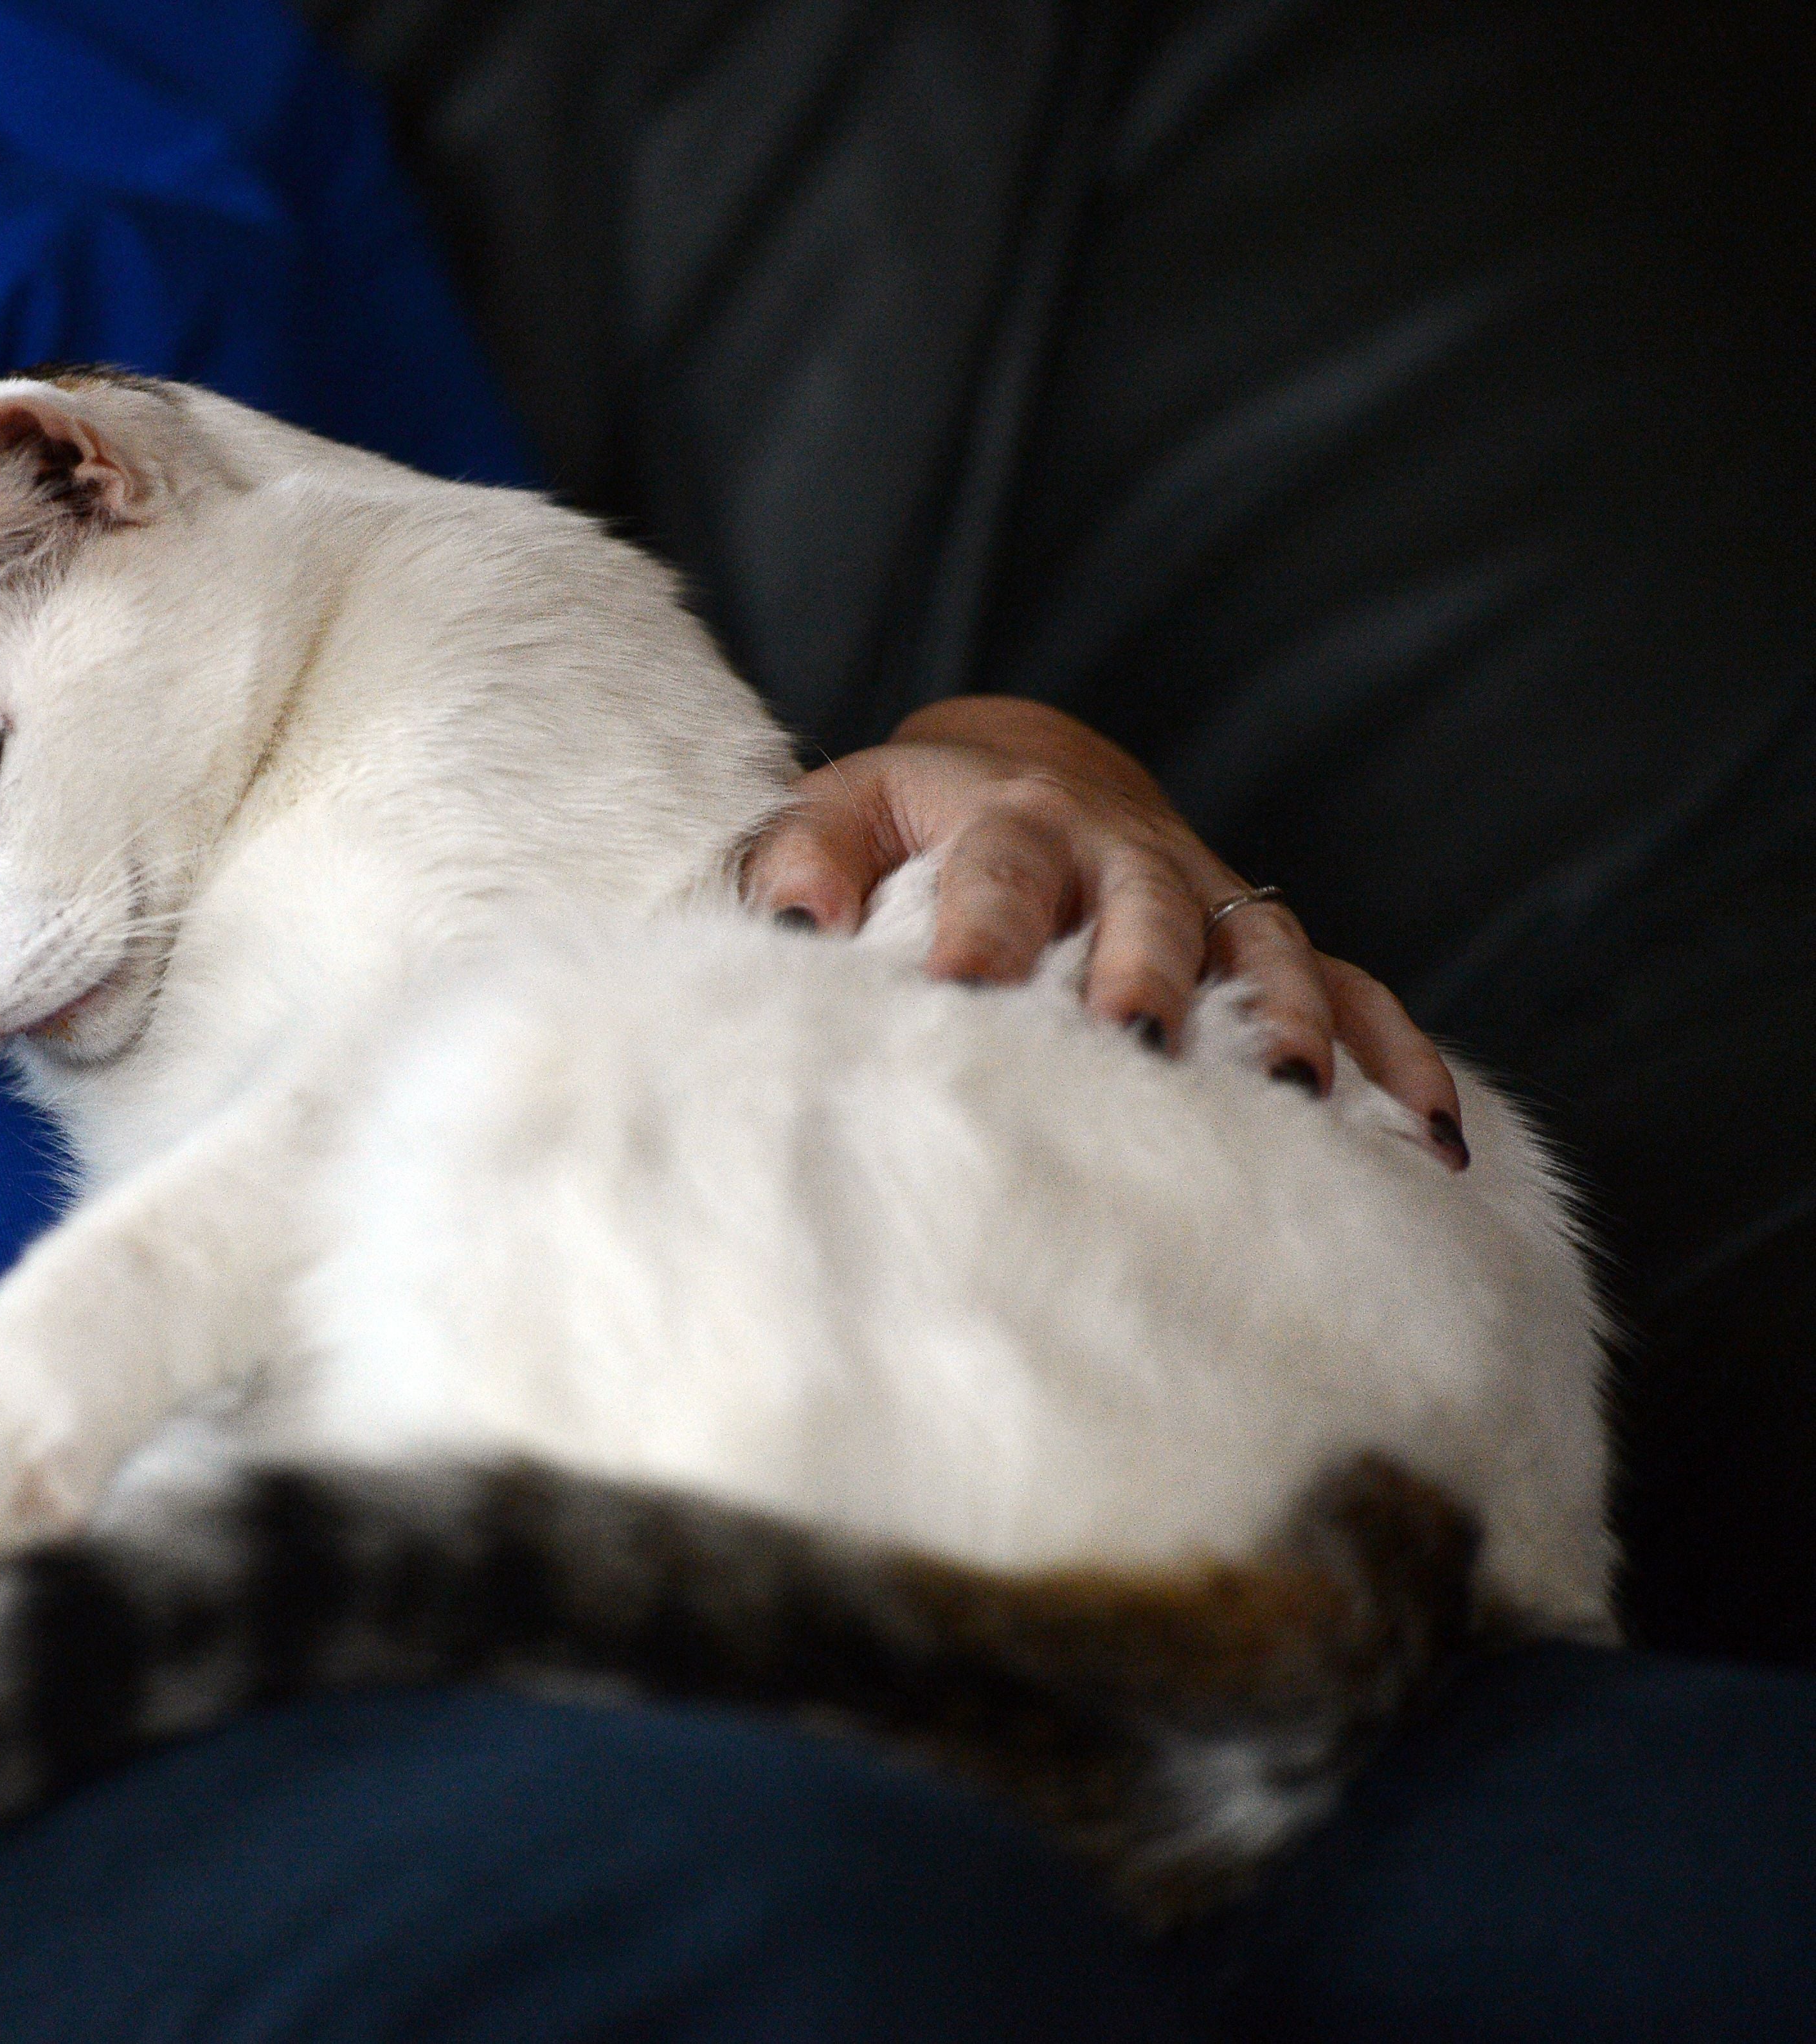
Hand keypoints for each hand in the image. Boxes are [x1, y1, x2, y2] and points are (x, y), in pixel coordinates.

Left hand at [742, 696, 1465, 1166]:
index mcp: (1008, 818)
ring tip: (1294, 1099)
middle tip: (1137, 1043)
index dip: (981, 931)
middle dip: (1145, 973)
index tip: (961, 995)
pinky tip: (1426, 1143)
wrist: (1012, 771)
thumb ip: (800, 862)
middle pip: (1144, 908)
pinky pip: (1355, 991)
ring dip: (1285, 1019)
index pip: (995, 874)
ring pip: (1265, 948)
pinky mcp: (1267, 943)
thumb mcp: (837, 814)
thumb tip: (790, 928)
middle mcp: (1122, 853)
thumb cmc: (903, 824)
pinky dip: (1395, 1056)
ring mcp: (1207, 897)